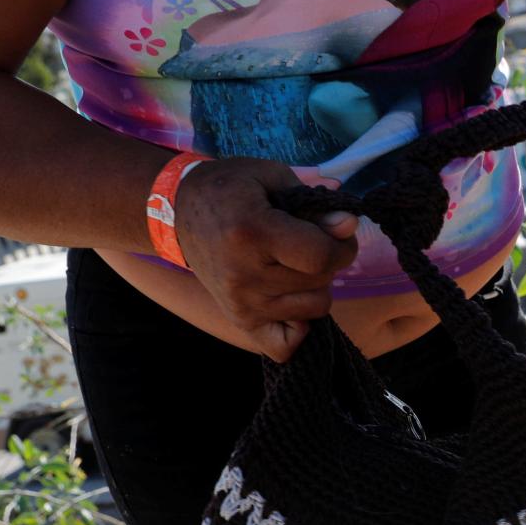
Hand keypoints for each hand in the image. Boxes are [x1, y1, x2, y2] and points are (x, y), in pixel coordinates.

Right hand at [173, 157, 357, 361]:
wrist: (176, 210)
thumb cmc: (230, 188)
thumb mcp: (271, 177)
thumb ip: (314, 204)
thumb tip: (349, 226)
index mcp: (252, 233)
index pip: (322, 257)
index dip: (342, 245)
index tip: (336, 232)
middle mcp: (244, 275)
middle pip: (321, 282)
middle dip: (326, 261)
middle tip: (304, 244)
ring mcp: (241, 303)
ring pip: (314, 309)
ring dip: (315, 287)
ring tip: (293, 266)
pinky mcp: (239, 320)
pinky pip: (285, 347)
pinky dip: (298, 327)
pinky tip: (291, 301)